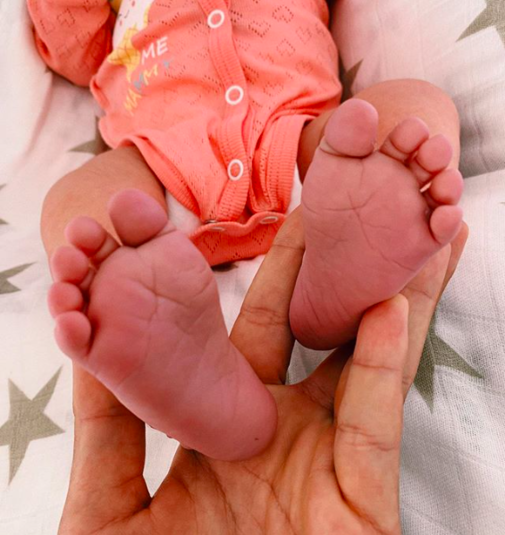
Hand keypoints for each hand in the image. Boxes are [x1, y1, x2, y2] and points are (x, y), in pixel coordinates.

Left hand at [59, 209, 467, 533]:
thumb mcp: (105, 515)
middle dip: (329, 270)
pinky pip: (375, 417)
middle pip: (312, 332)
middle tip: (341, 207)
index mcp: (220, 431)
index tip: (250, 229)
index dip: (254, 282)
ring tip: (408, 235)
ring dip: (388, 296)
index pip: (241, 336)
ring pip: (362, 360)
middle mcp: (278, 434)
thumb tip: (86, 349)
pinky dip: (386, 362)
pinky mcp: (362, 497)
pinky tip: (393, 307)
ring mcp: (323, 460)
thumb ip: (105, 433)